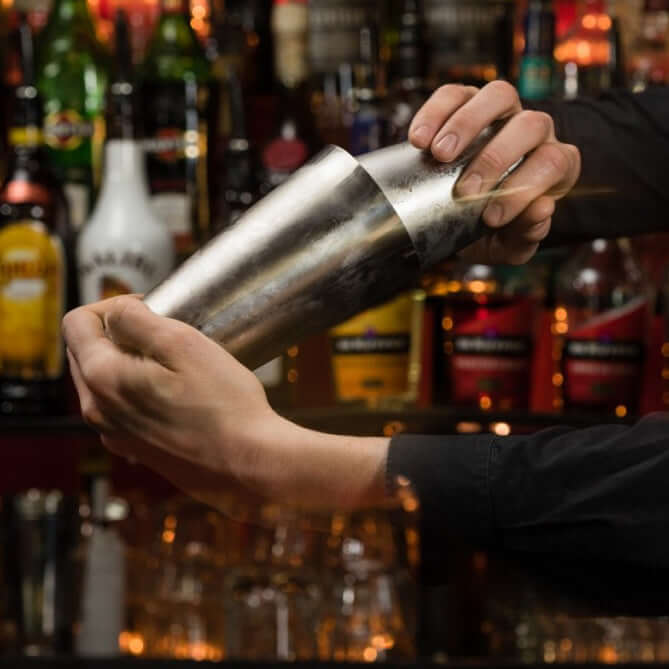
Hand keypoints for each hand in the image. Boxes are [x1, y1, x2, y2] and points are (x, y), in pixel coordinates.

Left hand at [62, 296, 386, 511]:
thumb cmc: (223, 405)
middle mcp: (99, 411)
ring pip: (104, 380)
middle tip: (162, 329)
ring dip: (129, 360)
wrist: (249, 463)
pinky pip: (123, 407)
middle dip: (117, 331)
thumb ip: (137, 319)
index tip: (146, 306)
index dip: (110, 304)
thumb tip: (117, 309)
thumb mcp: (182, 343)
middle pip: (86, 351)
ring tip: (173, 359)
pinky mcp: (136, 448)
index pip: (77, 323)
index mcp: (103, 378)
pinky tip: (175, 391)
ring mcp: (116, 434)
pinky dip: (139, 388)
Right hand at [409, 81, 580, 264]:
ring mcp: (502, 111)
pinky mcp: (466, 102)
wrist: (460, 217)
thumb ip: (527, 234)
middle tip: (463, 191)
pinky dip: (436, 112)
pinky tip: (418, 140)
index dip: (525, 188)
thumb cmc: (494, 230)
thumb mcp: (510, 244)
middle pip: (529, 125)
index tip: (490, 218)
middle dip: (495, 158)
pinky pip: (455, 93)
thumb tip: (541, 209)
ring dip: (467, 124)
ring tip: (438, 154)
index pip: (552, 163)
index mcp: (555, 165)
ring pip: (499, 95)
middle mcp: (534, 131)